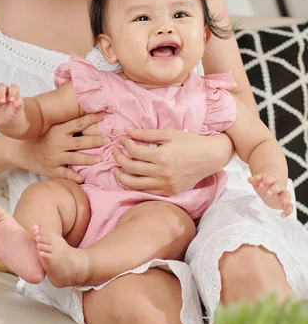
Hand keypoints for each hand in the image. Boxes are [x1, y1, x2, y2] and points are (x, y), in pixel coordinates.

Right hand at [0, 83, 28, 136]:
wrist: (8, 122)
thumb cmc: (14, 114)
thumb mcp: (17, 111)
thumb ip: (18, 106)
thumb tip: (18, 101)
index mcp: (13, 93)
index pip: (13, 87)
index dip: (12, 91)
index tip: (12, 99)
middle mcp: (4, 93)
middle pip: (1, 86)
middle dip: (1, 92)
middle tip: (2, 101)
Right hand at [14, 112, 105, 181]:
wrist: (19, 150)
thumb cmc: (40, 137)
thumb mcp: (52, 127)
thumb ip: (68, 124)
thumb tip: (88, 116)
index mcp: (59, 130)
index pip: (78, 123)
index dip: (92, 119)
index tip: (104, 115)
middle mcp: (57, 143)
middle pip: (80, 141)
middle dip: (95, 140)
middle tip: (109, 140)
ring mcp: (54, 157)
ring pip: (74, 157)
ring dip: (88, 158)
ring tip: (100, 159)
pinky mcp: (51, 169)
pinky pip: (64, 173)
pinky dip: (73, 176)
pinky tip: (82, 178)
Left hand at [113, 127, 231, 195]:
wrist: (209, 158)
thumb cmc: (190, 142)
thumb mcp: (168, 134)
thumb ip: (146, 134)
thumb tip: (127, 131)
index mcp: (162, 157)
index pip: (134, 152)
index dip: (124, 144)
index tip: (121, 139)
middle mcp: (162, 173)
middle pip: (131, 168)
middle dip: (118, 159)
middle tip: (114, 152)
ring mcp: (165, 185)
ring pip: (135, 185)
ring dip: (121, 177)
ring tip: (115, 170)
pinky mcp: (169, 192)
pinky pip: (146, 192)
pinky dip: (135, 186)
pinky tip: (130, 179)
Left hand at [248, 174, 293, 216]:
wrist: (271, 188)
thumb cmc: (264, 184)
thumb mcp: (258, 182)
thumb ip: (255, 180)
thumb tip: (250, 179)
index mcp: (272, 179)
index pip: (270, 178)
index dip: (265, 182)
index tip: (260, 186)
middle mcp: (279, 186)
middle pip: (279, 186)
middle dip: (274, 189)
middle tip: (268, 193)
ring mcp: (283, 194)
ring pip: (287, 194)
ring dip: (286, 197)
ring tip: (285, 201)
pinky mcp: (285, 203)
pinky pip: (290, 206)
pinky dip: (288, 210)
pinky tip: (282, 215)